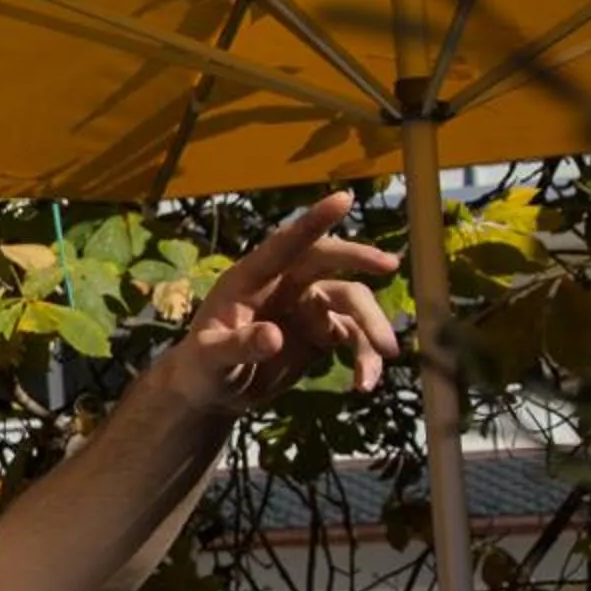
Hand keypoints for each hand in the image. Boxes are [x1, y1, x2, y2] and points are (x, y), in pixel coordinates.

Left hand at [155, 191, 399, 414]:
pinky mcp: (322, 332)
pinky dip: (366, 356)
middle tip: (389, 265)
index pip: (283, 245)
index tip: (344, 199)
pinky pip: (355, 335)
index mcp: (250, 280)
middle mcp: (283, 285)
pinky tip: (365, 384)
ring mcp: (306, 306)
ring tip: (385, 357)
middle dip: (359, 258)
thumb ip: (237, 347)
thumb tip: (274, 337)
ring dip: (371, 326)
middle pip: (327, 260)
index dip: (312, 222)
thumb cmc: (202, 368)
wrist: (213, 392)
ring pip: (351, 301)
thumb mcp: (210, 361)